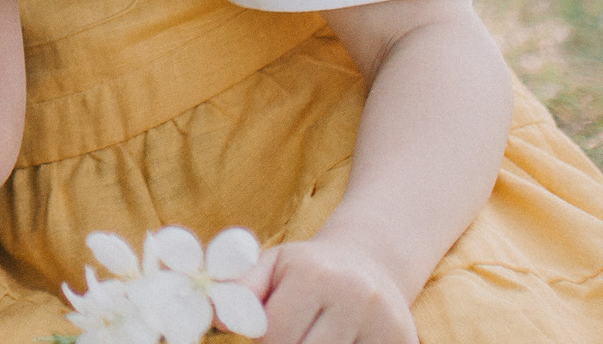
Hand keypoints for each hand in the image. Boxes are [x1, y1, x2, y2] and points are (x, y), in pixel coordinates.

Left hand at [242, 238, 416, 343]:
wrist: (371, 266)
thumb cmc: (309, 270)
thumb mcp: (272, 266)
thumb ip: (240, 288)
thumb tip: (217, 318)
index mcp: (316, 274)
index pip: (277, 334)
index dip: (266, 340)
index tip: (271, 328)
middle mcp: (356, 296)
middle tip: (295, 331)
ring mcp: (386, 324)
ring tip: (315, 335)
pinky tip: (340, 340)